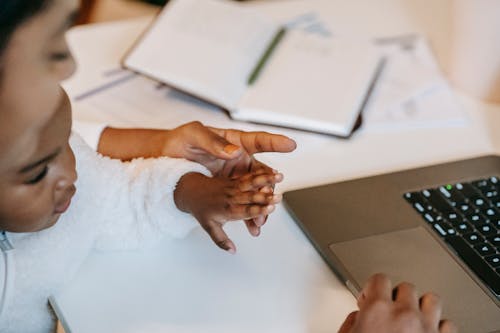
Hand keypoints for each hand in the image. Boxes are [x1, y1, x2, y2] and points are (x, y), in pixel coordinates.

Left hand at [160, 121, 295, 230]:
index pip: (258, 141)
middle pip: (262, 173)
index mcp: (234, 142)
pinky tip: (252, 225)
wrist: (166, 159)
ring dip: (261, 206)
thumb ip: (213, 142)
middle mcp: (239, 159)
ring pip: (256, 191)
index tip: (290, 144)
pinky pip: (244, 202)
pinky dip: (249, 214)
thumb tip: (234, 151)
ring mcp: (235, 175)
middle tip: (271, 198)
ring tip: (260, 220)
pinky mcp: (228, 189)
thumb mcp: (194, 136)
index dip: (275, 142)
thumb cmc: (180, 141)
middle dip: (269, 188)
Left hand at [174, 170, 283, 252]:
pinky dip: (261, 173)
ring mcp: (233, 187)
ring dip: (266, 180)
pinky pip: (249, 176)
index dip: (258, 210)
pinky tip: (272, 171)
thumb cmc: (202, 210)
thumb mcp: (209, 228)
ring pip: (252, 183)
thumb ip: (222, 240)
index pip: (246, 211)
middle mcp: (232, 198)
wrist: (191, 191)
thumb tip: (232, 251)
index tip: (270, 209)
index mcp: (227, 211)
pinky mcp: (235, 180)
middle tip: (279, 197)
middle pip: (251, 197)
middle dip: (266, 197)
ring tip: (279, 177)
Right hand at [338, 274, 456, 332]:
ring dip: (422, 307)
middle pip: (406, 287)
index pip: (379, 279)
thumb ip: (351, 322)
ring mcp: (426, 328)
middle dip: (397, 297)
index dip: (373, 288)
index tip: (370, 297)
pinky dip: (440, 326)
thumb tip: (357, 317)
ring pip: (432, 300)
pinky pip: (449, 324)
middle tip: (389, 311)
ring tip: (412, 316)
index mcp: (378, 310)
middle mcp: (404, 315)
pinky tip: (429, 331)